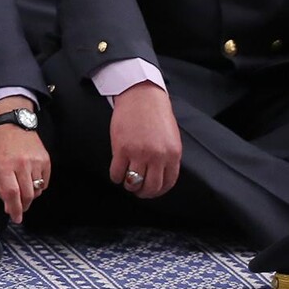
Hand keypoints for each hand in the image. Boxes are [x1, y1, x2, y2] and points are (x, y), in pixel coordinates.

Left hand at [0, 104, 50, 224]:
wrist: (13, 125)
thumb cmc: (0, 146)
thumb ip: (0, 188)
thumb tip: (9, 207)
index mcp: (4, 165)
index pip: (12, 194)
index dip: (14, 209)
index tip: (16, 218)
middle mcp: (21, 163)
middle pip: (27, 195)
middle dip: (23, 206)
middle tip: (20, 209)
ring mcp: (35, 161)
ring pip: (37, 190)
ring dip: (30, 197)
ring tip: (23, 192)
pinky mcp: (45, 159)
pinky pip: (45, 182)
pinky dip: (39, 187)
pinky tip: (31, 181)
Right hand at [108, 82, 180, 197]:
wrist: (141, 95)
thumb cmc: (155, 114)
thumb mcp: (170, 137)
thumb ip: (168, 156)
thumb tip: (160, 174)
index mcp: (172, 154)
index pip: (167, 183)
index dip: (158, 191)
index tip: (151, 191)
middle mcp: (157, 156)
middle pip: (151, 187)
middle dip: (143, 193)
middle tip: (138, 191)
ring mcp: (139, 153)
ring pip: (133, 182)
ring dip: (129, 186)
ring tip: (126, 181)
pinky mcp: (121, 149)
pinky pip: (117, 173)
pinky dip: (116, 177)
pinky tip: (116, 173)